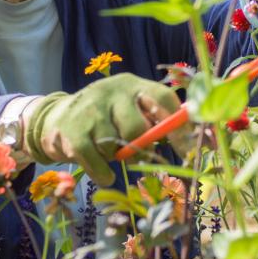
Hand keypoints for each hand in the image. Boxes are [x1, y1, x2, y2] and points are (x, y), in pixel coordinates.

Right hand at [22, 73, 185, 184]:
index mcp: (133, 85)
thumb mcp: (130, 110)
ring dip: (115, 158)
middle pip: (137, 127)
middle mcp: (111, 91)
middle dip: (140, 148)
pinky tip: (102, 172)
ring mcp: (89, 110)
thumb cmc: (106, 119)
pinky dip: (103, 174)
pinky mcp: (72, 131)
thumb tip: (201, 142)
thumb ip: (158, 122)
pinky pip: (97, 161)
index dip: (179, 126)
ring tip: (107, 150)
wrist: (56, 118)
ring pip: (115, 147)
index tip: (190, 150)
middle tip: (135, 153)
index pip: (163, 99)